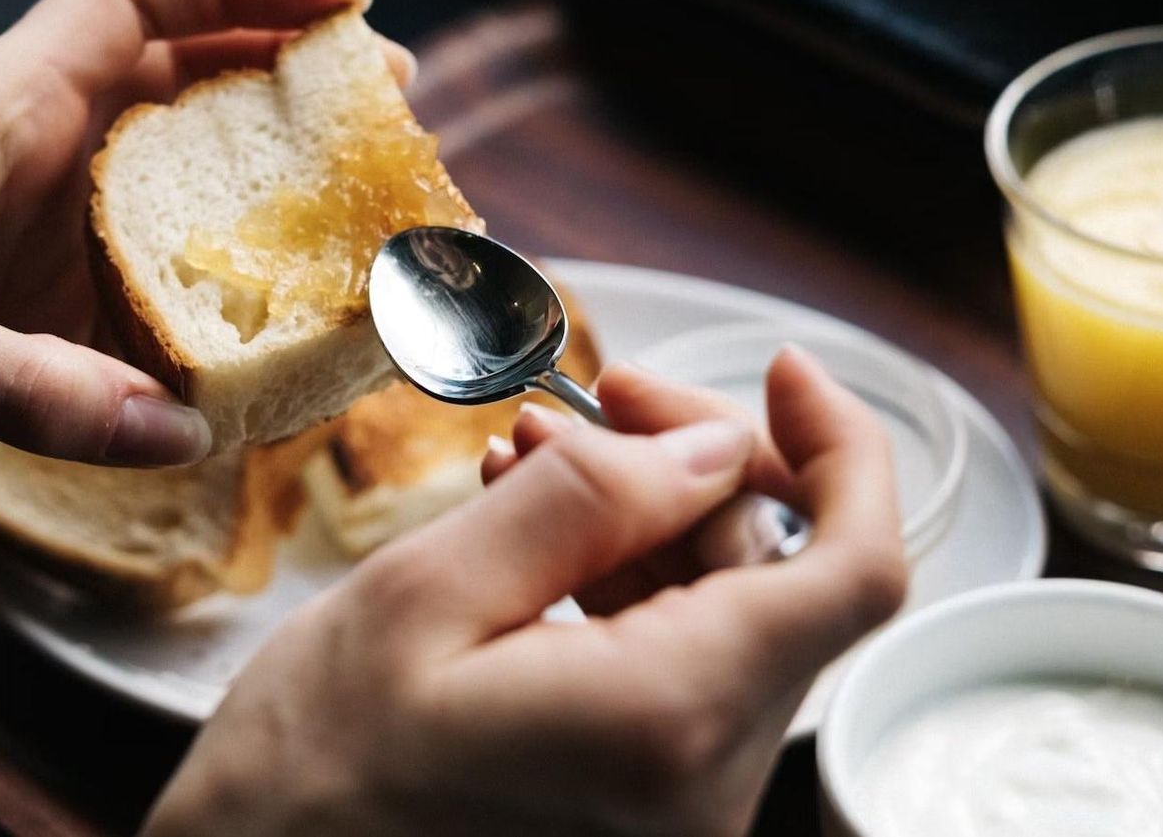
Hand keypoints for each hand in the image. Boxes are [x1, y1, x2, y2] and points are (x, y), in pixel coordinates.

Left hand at [0, 0, 405, 563]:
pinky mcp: (23, 332)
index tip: (353, 1)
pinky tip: (270, 357)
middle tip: (391, 121)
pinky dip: (213, 322)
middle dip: (289, 89)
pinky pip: (144, 310)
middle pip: (184, 89)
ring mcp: (30, 250)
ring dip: (263, 210)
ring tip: (361, 235)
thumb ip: (33, 390)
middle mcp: (29, 165)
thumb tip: (184, 429)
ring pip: (177, 202)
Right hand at [145, 352, 905, 836]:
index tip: (782, 370)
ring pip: (726, 623)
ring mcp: (680, 815)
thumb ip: (584, 506)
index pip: (855, 573)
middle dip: (695, 470)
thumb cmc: (307, 771)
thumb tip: (711, 448)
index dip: (842, 451)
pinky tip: (532, 538)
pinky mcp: (645, 819)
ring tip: (524, 462)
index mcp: (666, 723)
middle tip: (589, 402)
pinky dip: (622, 592)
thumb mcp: (424, 597)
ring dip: (646, 525)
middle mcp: (704, 788)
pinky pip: (676, 675)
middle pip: (777, 583)